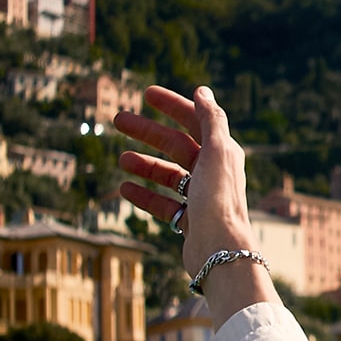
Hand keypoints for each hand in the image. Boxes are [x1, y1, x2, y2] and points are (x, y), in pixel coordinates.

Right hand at [113, 85, 271, 316]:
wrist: (221, 250)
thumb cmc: (219, 200)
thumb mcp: (217, 153)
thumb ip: (212, 120)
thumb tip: (203, 91)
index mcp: (223, 153)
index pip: (196, 121)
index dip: (173, 106)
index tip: (146, 94)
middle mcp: (215, 173)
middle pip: (178, 145)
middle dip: (148, 132)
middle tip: (118, 119)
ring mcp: (202, 198)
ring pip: (169, 175)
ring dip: (145, 164)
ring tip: (121, 159)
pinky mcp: (191, 221)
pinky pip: (164, 204)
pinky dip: (146, 195)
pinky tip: (125, 189)